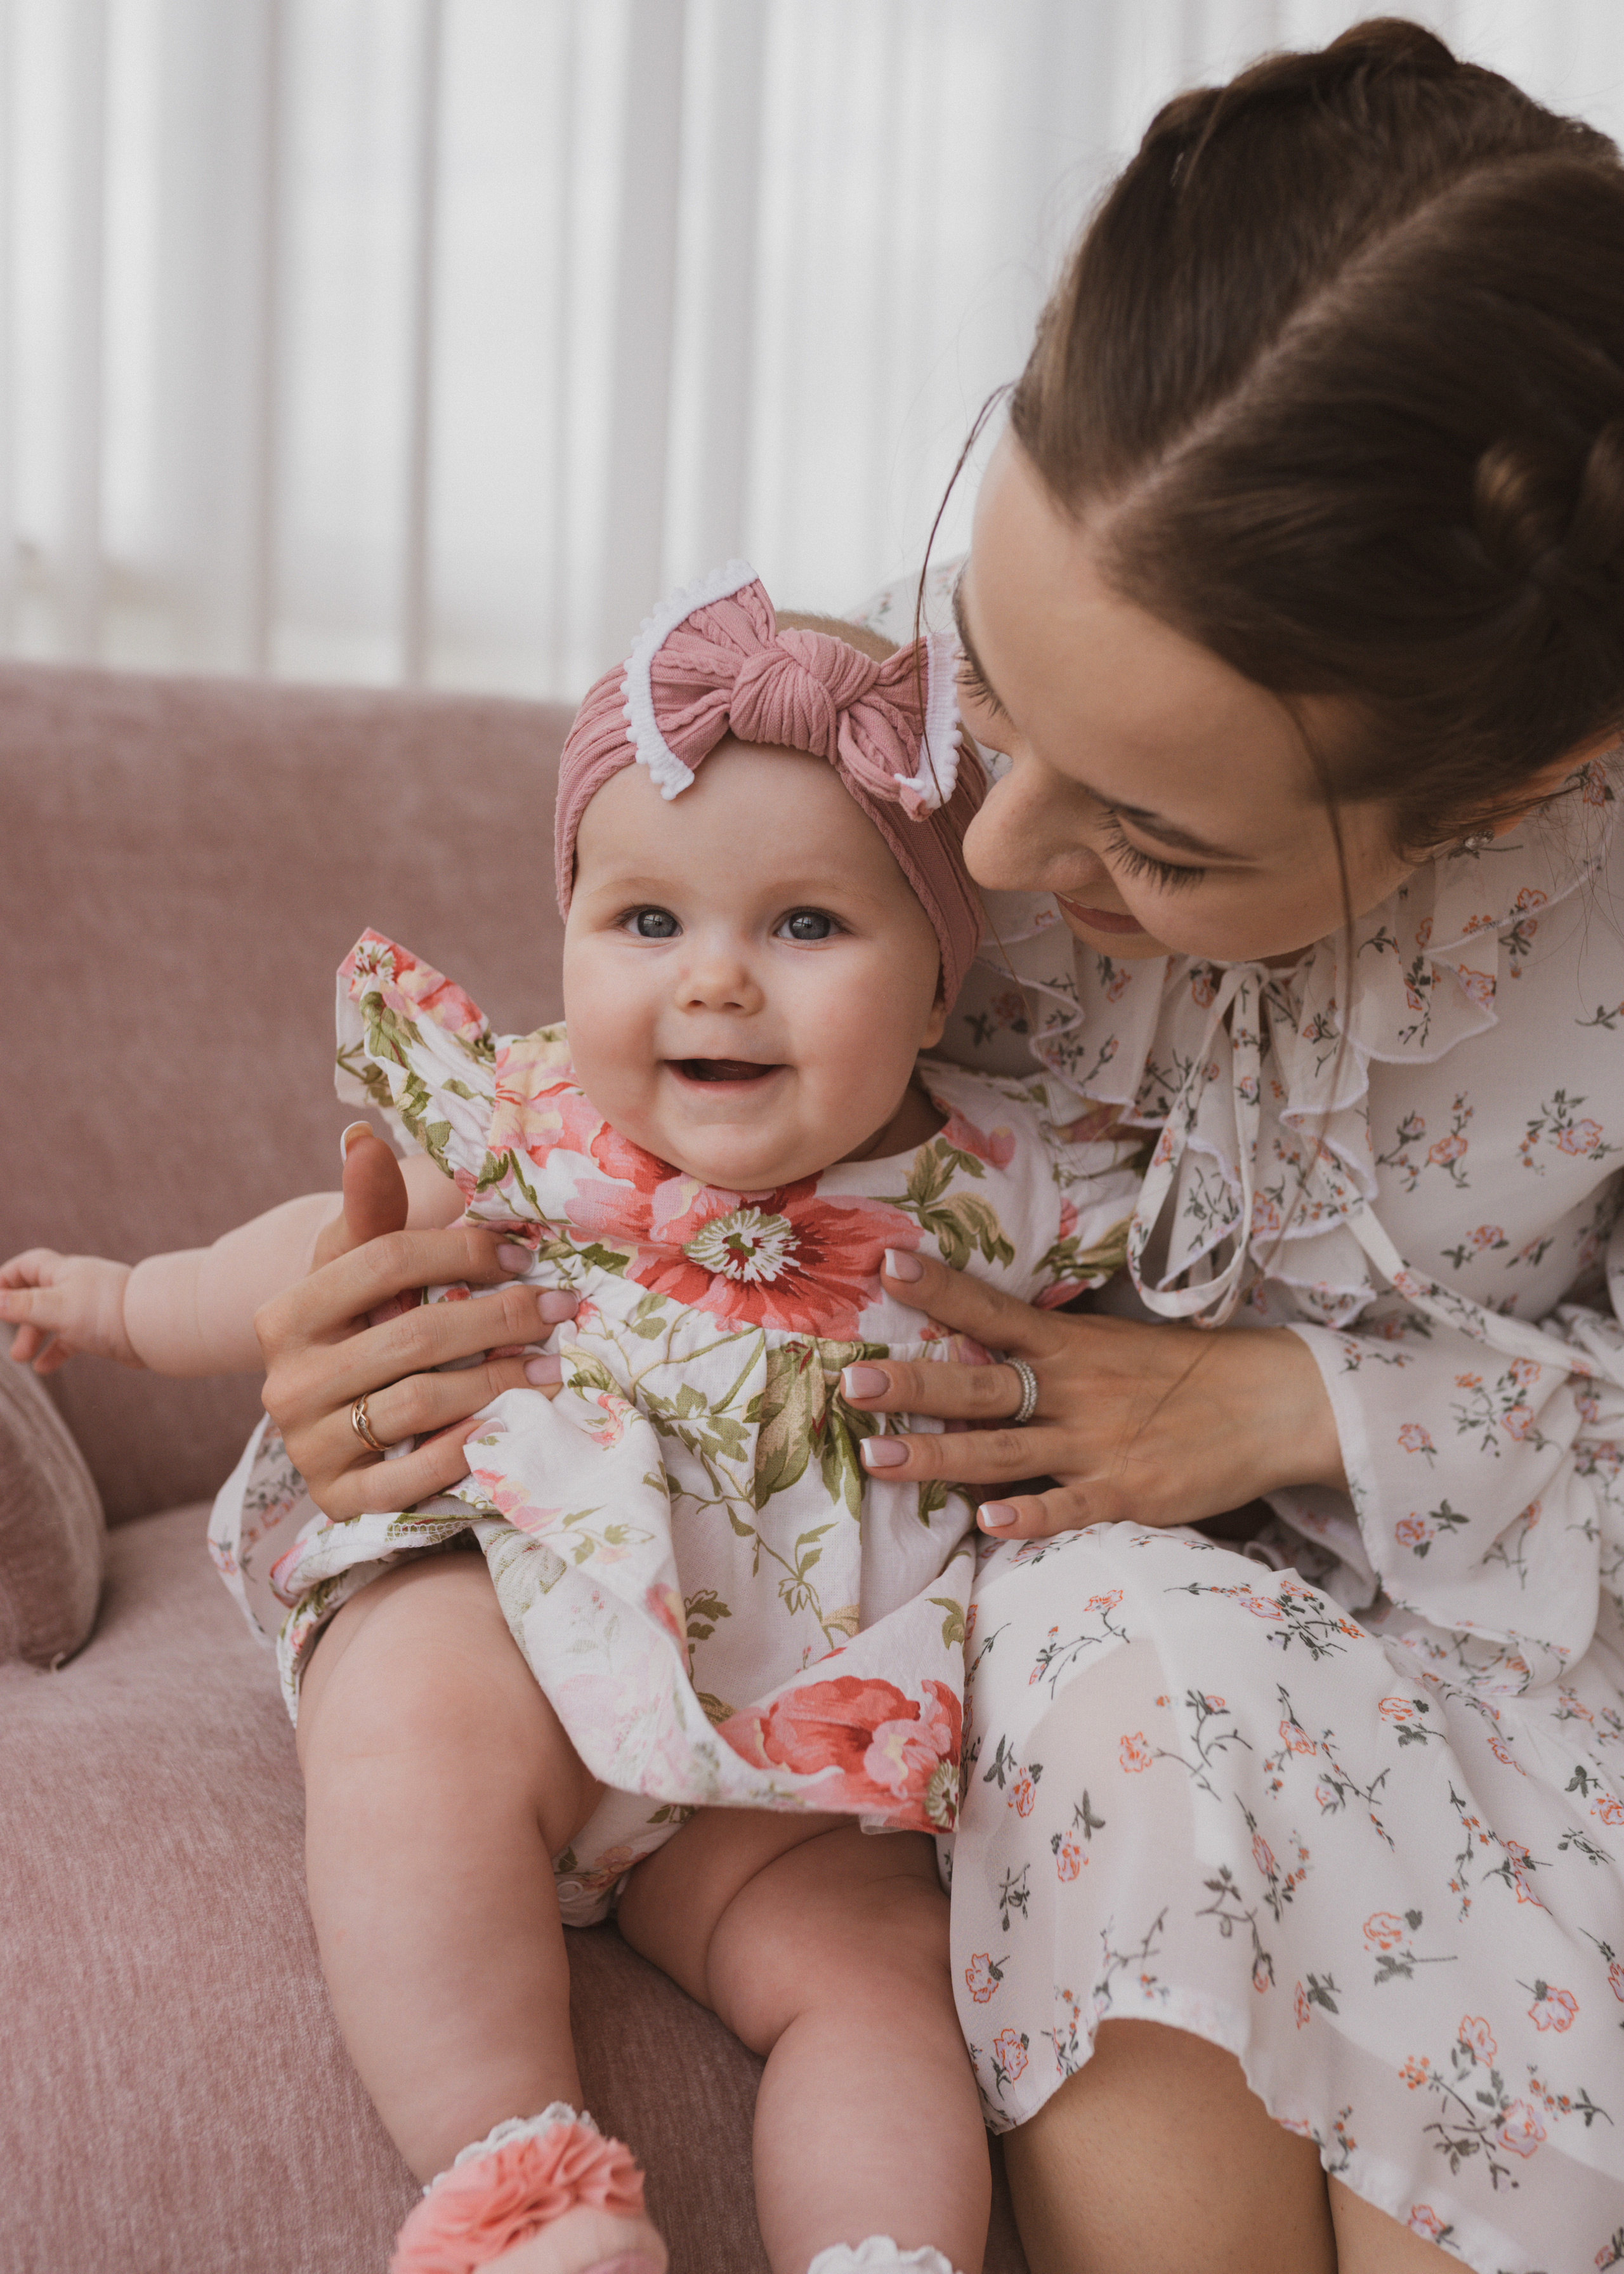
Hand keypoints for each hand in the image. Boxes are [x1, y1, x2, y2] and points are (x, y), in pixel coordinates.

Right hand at [0, 1250, 139, 1373]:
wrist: (155, 1327)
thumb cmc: (106, 1311)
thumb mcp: (56, 1308)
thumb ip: (23, 1306)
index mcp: (64, 1272)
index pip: (26, 1267)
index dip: (6, 1280)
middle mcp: (76, 1286)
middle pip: (36, 1296)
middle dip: (18, 1317)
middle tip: (10, 1343)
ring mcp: (90, 1307)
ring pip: (53, 1319)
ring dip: (34, 1336)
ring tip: (21, 1358)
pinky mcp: (102, 1328)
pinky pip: (72, 1338)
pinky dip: (56, 1351)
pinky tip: (44, 1368)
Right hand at [255, 1128, 576, 1521]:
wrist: (335, 1427)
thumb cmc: (361, 1332)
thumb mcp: (357, 1273)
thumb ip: (368, 1211)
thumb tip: (360, 1137)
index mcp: (284, 1315)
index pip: (382, 1263)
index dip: (460, 1252)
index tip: (522, 1254)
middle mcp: (284, 1383)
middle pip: (411, 1335)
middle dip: (498, 1318)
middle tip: (559, 1307)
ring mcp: (308, 1447)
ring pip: (418, 1402)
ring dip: (498, 1381)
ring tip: (552, 1365)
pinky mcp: (339, 1501)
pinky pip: (414, 1475)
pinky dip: (468, 1448)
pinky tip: (511, 1425)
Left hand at [843, 1251, 1344, 1538]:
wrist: (1273, 1403)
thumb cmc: (1186, 1373)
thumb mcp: (1113, 1345)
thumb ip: (1049, 1351)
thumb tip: (976, 1344)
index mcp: (1071, 1344)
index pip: (993, 1308)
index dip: (941, 1287)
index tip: (887, 1265)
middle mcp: (1075, 1388)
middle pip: (981, 1383)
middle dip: (915, 1383)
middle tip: (855, 1384)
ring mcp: (1098, 1442)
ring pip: (1003, 1451)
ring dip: (939, 1455)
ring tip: (878, 1459)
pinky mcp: (1127, 1492)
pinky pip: (1068, 1506)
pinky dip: (1029, 1516)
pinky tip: (987, 1524)